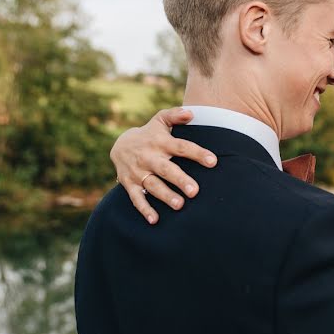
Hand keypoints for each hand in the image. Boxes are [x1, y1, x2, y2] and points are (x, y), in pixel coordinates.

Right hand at [111, 107, 216, 223]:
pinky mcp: (129, 184)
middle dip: (180, 180)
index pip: (181, 147)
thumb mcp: (160, 120)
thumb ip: (175, 115)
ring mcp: (138, 172)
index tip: (213, 161)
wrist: (120, 145)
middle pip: (166, 169)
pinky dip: (144, 209)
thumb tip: (191, 113)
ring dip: (165, 196)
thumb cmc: (150, 134)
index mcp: (160, 142)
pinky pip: (136, 198)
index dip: (197, 153)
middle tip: (195, 191)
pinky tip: (155, 220)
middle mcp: (149, 157)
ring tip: (180, 206)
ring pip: (153, 185)